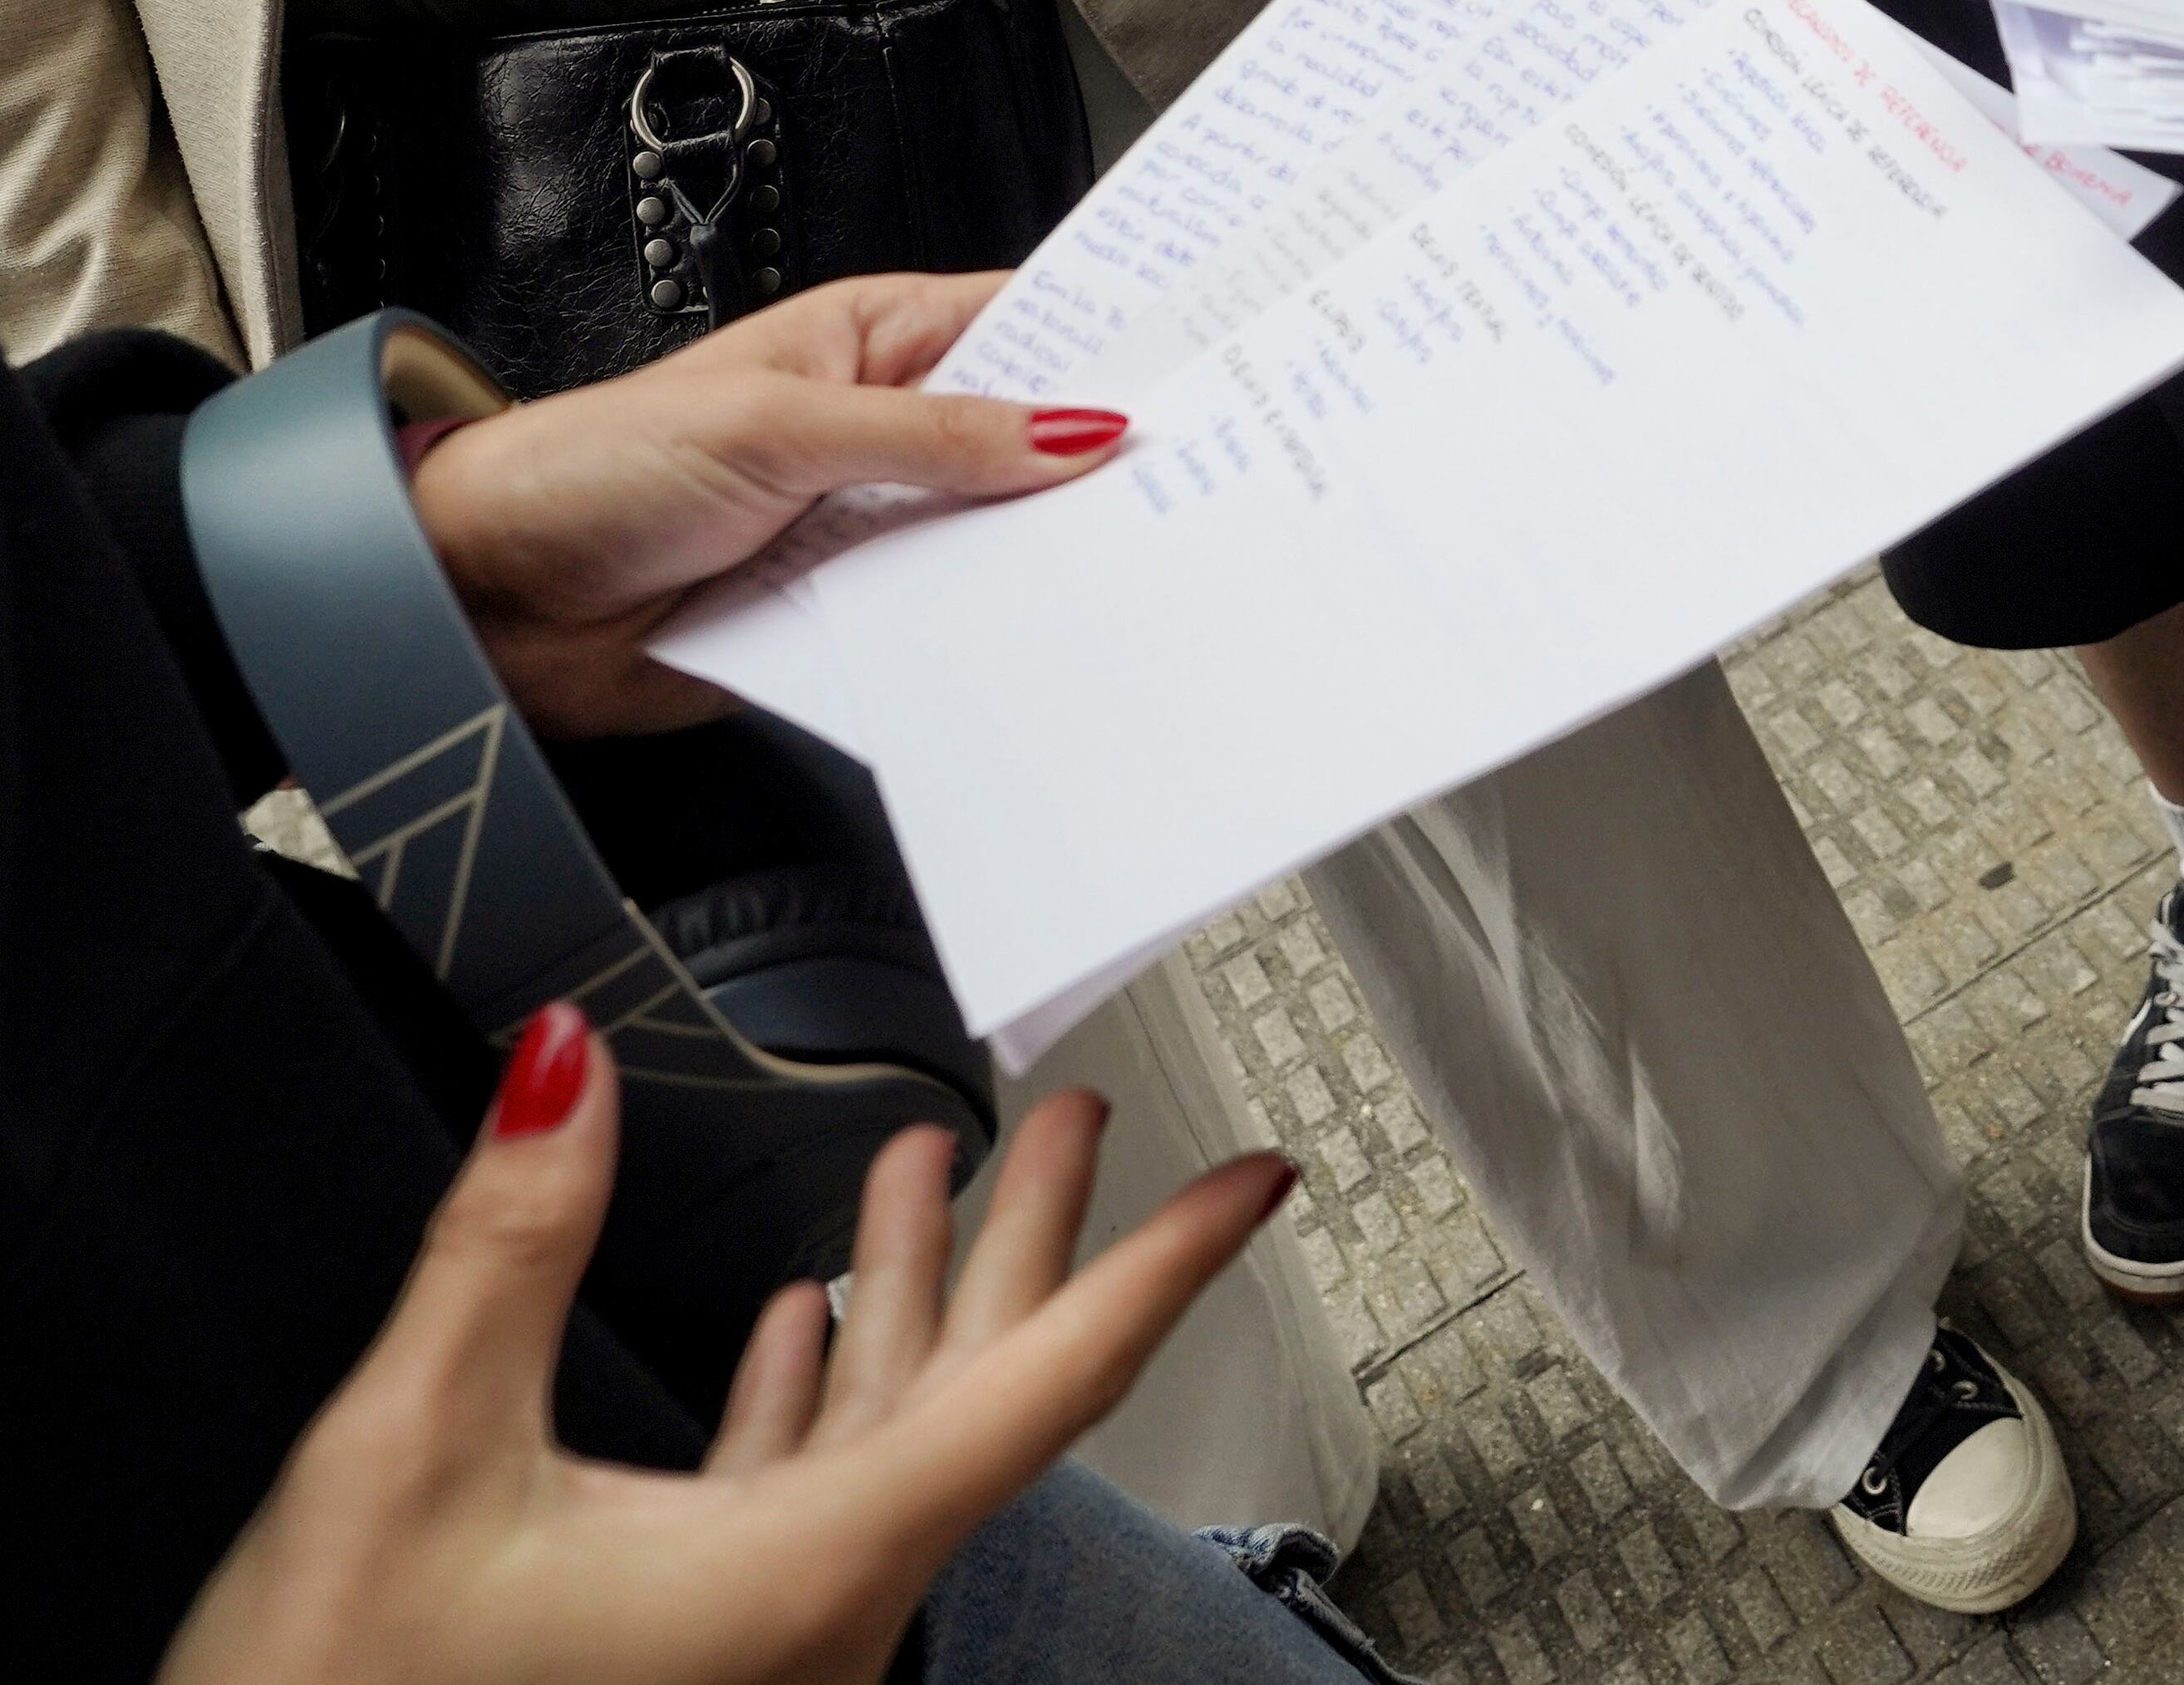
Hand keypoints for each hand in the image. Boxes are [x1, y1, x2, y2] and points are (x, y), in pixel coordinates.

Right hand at [158, 1006, 1293, 1684]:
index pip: (1048, 1382)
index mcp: (814, 1569)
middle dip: (1037, 1232)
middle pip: (980, 1391)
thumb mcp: (413, 1461)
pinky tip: (802, 1324)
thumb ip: (510, 1246)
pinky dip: (817, 1397)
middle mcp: (823, 1613)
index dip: (1165, 1263)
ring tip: (937, 1161)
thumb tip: (560, 1068)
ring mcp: (768, 1643)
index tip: (1259, 1179)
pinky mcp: (699, 1655)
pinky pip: (805, 1504)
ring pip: (891, 1440)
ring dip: (915, 1293)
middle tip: (1081, 1107)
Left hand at [409, 273, 1128, 738]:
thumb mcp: (780, 427)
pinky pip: (947, 627)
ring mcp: (870, 525)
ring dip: (1047, 562)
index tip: (1206, 366)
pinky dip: (987, 638)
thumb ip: (936, 436)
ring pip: (998, 541)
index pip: (1029, 322)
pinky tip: (1041, 643)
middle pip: (1030, 444)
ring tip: (1138, 571)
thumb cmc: (585, 469)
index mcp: (872, 341)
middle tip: (1200, 483)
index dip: (1116, 340)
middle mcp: (882, 431)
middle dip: (1102, 466)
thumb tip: (1073, 429)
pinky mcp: (851, 616)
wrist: (478, 604)